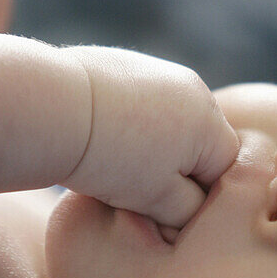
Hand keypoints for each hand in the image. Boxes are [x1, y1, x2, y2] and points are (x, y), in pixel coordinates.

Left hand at [62, 46, 239, 231]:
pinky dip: (129, 124)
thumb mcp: (157, 199)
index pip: (226, 169)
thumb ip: (190, 211)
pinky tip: (101, 139)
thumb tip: (197, 214)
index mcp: (209, 120)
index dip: (200, 197)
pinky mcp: (125, 63)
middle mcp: (193, 87)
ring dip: (153, 147)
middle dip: (177, 170)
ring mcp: (159, 70)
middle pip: (200, 142)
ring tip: (115, 164)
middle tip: (136, 190)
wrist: (50, 108)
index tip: (164, 210)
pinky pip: (142, 103)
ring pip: (170, 123)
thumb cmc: (108, 158)